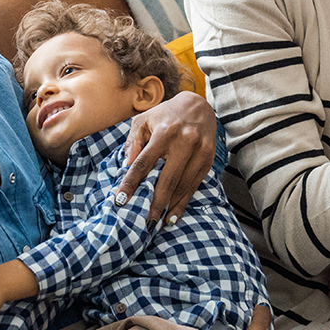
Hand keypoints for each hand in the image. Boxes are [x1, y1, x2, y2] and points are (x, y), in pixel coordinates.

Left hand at [118, 91, 216, 228]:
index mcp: (164, 132)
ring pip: (183, 186)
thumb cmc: (166, 115)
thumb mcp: (144, 120)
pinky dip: (183, 202)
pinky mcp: (208, 159)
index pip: (143, 162)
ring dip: (170, 207)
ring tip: (157, 223)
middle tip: (144, 223)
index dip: (131, 183)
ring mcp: (199, 151)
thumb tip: (126, 166)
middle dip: (155, 204)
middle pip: (167, 180)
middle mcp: (184, 142)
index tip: (121, 200)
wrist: (199, 105)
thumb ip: (133, 142)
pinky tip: (173, 215)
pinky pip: (195, 185)